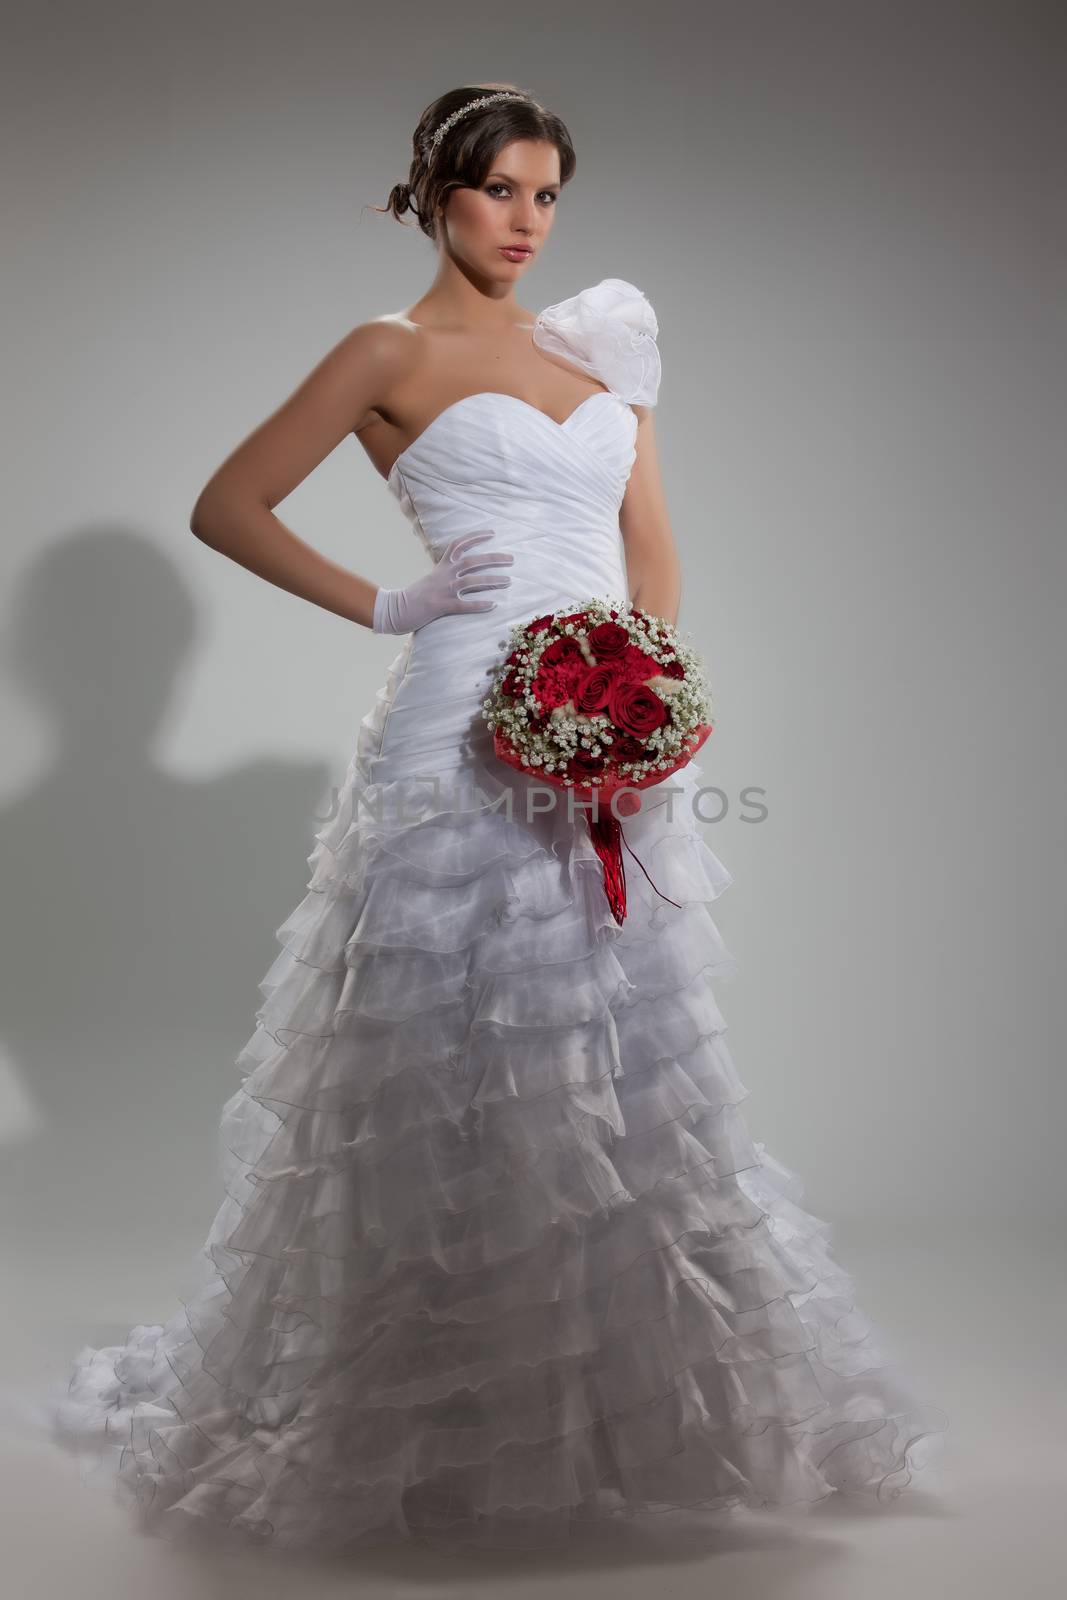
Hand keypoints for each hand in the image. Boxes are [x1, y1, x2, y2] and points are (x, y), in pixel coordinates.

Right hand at [372, 530, 514, 634]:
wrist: (396, 608)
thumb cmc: (416, 595)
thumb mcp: (432, 578)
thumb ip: (447, 571)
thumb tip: (462, 568)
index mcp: (442, 566)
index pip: (459, 545)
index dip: (476, 537)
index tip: (492, 533)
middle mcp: (445, 575)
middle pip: (472, 561)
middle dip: (493, 558)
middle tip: (511, 559)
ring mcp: (444, 590)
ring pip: (472, 581)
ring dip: (492, 580)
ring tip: (508, 581)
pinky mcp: (442, 606)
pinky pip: (464, 605)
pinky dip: (479, 605)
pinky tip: (493, 605)